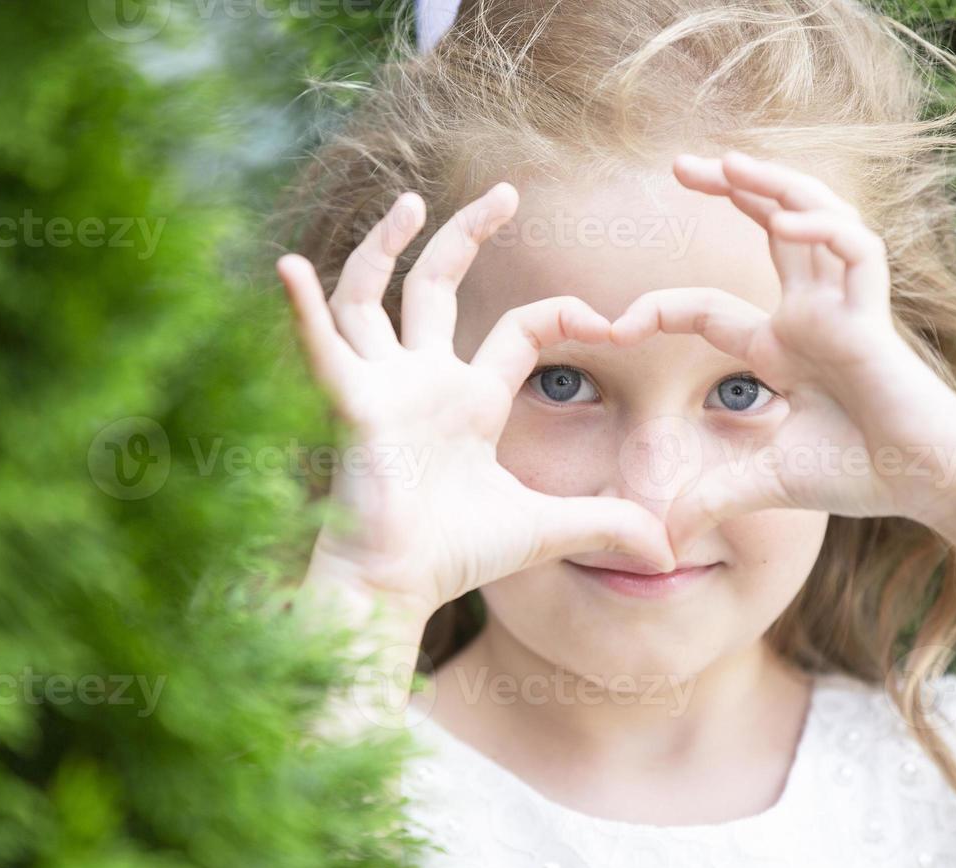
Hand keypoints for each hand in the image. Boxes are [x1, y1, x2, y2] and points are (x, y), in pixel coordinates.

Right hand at [277, 183, 675, 621]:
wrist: (395, 587)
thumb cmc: (457, 555)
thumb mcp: (545, 528)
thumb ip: (605, 525)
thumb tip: (667, 552)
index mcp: (469, 399)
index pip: (518, 329)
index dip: (565, 314)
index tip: (613, 322)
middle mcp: (421, 379)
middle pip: (435, 286)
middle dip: (465, 235)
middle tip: (505, 192)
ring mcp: (382, 386)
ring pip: (370, 297)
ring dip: (382, 248)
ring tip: (409, 203)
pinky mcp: (350, 405)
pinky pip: (320, 347)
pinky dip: (301, 309)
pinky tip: (287, 268)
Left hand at [612, 150, 955, 538]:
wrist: (925, 483)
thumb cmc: (859, 472)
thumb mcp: (764, 484)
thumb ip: (711, 500)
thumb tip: (661, 544)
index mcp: (780, 346)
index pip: (707, 311)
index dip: (659, 311)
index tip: (614, 326)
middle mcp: (809, 314)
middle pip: (768, 231)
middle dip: (729, 191)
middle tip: (680, 165)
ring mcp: (843, 307)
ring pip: (812, 219)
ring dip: (773, 187)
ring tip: (728, 163)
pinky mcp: (875, 314)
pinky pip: (856, 250)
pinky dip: (824, 229)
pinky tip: (785, 222)